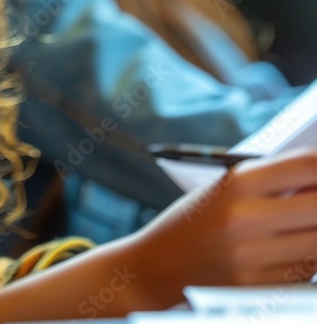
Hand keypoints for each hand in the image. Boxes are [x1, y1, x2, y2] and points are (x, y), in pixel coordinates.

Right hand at [134, 148, 316, 304]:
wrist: (156, 267)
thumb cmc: (195, 221)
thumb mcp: (225, 187)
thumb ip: (272, 181)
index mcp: (236, 183)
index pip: (306, 166)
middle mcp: (246, 220)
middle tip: (315, 198)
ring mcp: (254, 259)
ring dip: (316, 232)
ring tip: (301, 224)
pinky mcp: (259, 291)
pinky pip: (304, 274)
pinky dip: (306, 261)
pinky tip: (290, 250)